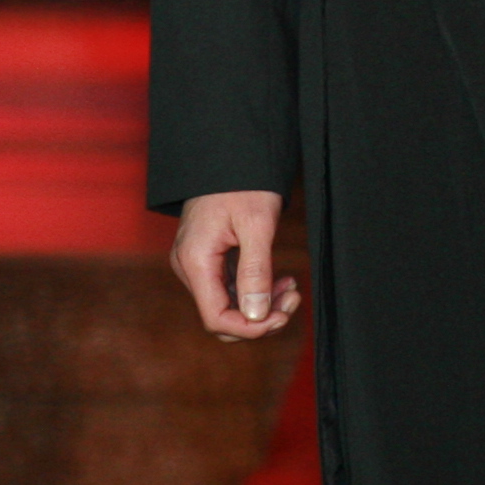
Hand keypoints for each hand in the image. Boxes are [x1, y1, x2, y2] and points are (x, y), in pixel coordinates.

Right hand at [170, 189, 299, 339]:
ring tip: (292, 288)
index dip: (249, 328)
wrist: (230, 156)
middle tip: (293, 299)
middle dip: (259, 318)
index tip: (282, 317)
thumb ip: (255, 272)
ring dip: (262, 304)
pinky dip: (256, 290)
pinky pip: (231, 289)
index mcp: (196, 262)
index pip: (215, 318)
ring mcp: (198, 265)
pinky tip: (282, 281)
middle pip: (221, 317)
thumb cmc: (243, 184)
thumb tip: (256, 315)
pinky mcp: (210, 260)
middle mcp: (191, 268)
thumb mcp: (256, 225)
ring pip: (228, 305)